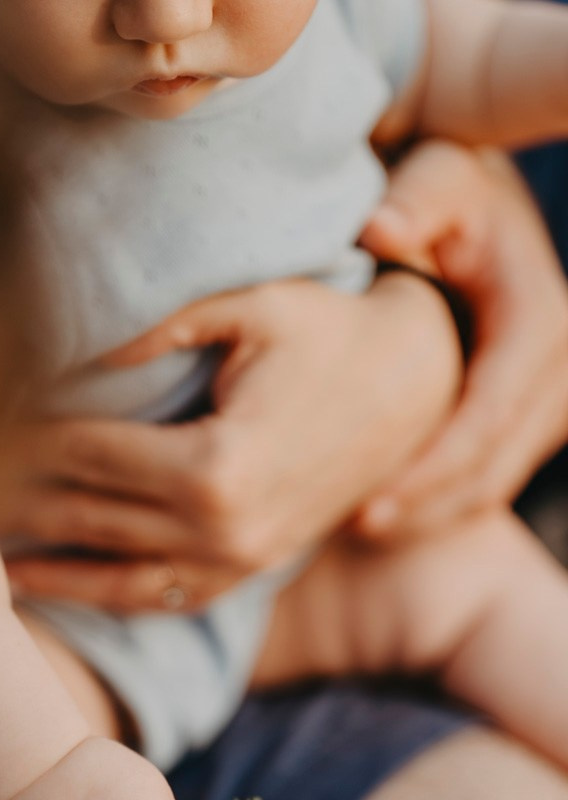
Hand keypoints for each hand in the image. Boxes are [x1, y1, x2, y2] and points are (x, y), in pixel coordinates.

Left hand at [0, 271, 459, 611]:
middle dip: (9, 491)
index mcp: (217, 466)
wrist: (412, 389)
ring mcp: (234, 564)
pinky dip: (89, 591)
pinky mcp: (242, 576)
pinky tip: (39, 582)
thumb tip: (69, 341)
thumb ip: (158, 326)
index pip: (83, 450)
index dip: (16, 429)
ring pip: (106, 572)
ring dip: (34, 556)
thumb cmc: (329, 331)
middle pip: (84, 512)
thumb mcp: (252, 305)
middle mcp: (222, 532)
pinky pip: (150, 596)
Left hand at [357, 141, 567, 536]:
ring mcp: (547, 399)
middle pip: (496, 464)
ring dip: (429, 513)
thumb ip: (418, 196)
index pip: (492, 412)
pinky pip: (484, 481)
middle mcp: (559, 366)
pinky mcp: (524, 419)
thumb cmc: (442, 185)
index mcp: (541, 317)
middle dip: (428, 503)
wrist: (464, 202)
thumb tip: (383, 229)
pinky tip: (373, 510)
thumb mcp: (436, 174)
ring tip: (354, 527)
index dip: (436, 464)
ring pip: (491, 484)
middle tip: (352, 526)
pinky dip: (434, 504)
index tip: (371, 502)